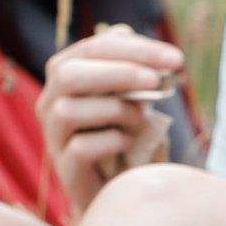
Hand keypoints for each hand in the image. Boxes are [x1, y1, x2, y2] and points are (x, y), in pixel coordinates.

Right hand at [40, 26, 185, 211]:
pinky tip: (129, 143)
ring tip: (142, 118)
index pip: (93, 48)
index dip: (135, 49)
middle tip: (158, 81)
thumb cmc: (128, 134)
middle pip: (67, 73)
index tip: (175, 59)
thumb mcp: (133, 96)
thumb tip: (133, 37)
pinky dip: (111, 141)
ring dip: (114, 109)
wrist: (120, 187)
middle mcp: (50, 102)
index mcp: (66, 75)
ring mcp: (53, 137)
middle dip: (118, 72)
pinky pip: (79, 149)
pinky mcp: (64, 169)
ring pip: (67, 111)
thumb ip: (132, 68)